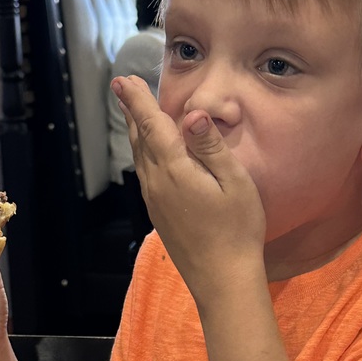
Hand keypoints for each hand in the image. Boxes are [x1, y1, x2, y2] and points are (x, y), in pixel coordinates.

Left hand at [112, 75, 266, 300]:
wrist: (222, 280)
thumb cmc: (237, 230)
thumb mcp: (235, 184)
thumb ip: (211, 147)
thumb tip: (193, 114)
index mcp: (175, 171)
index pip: (152, 126)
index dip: (138, 101)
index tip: (124, 80)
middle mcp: (157, 184)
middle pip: (140, 139)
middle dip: (133, 111)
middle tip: (124, 86)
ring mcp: (155, 201)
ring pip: (140, 157)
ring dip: (137, 131)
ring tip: (135, 113)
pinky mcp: (159, 215)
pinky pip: (146, 174)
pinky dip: (144, 153)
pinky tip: (150, 153)